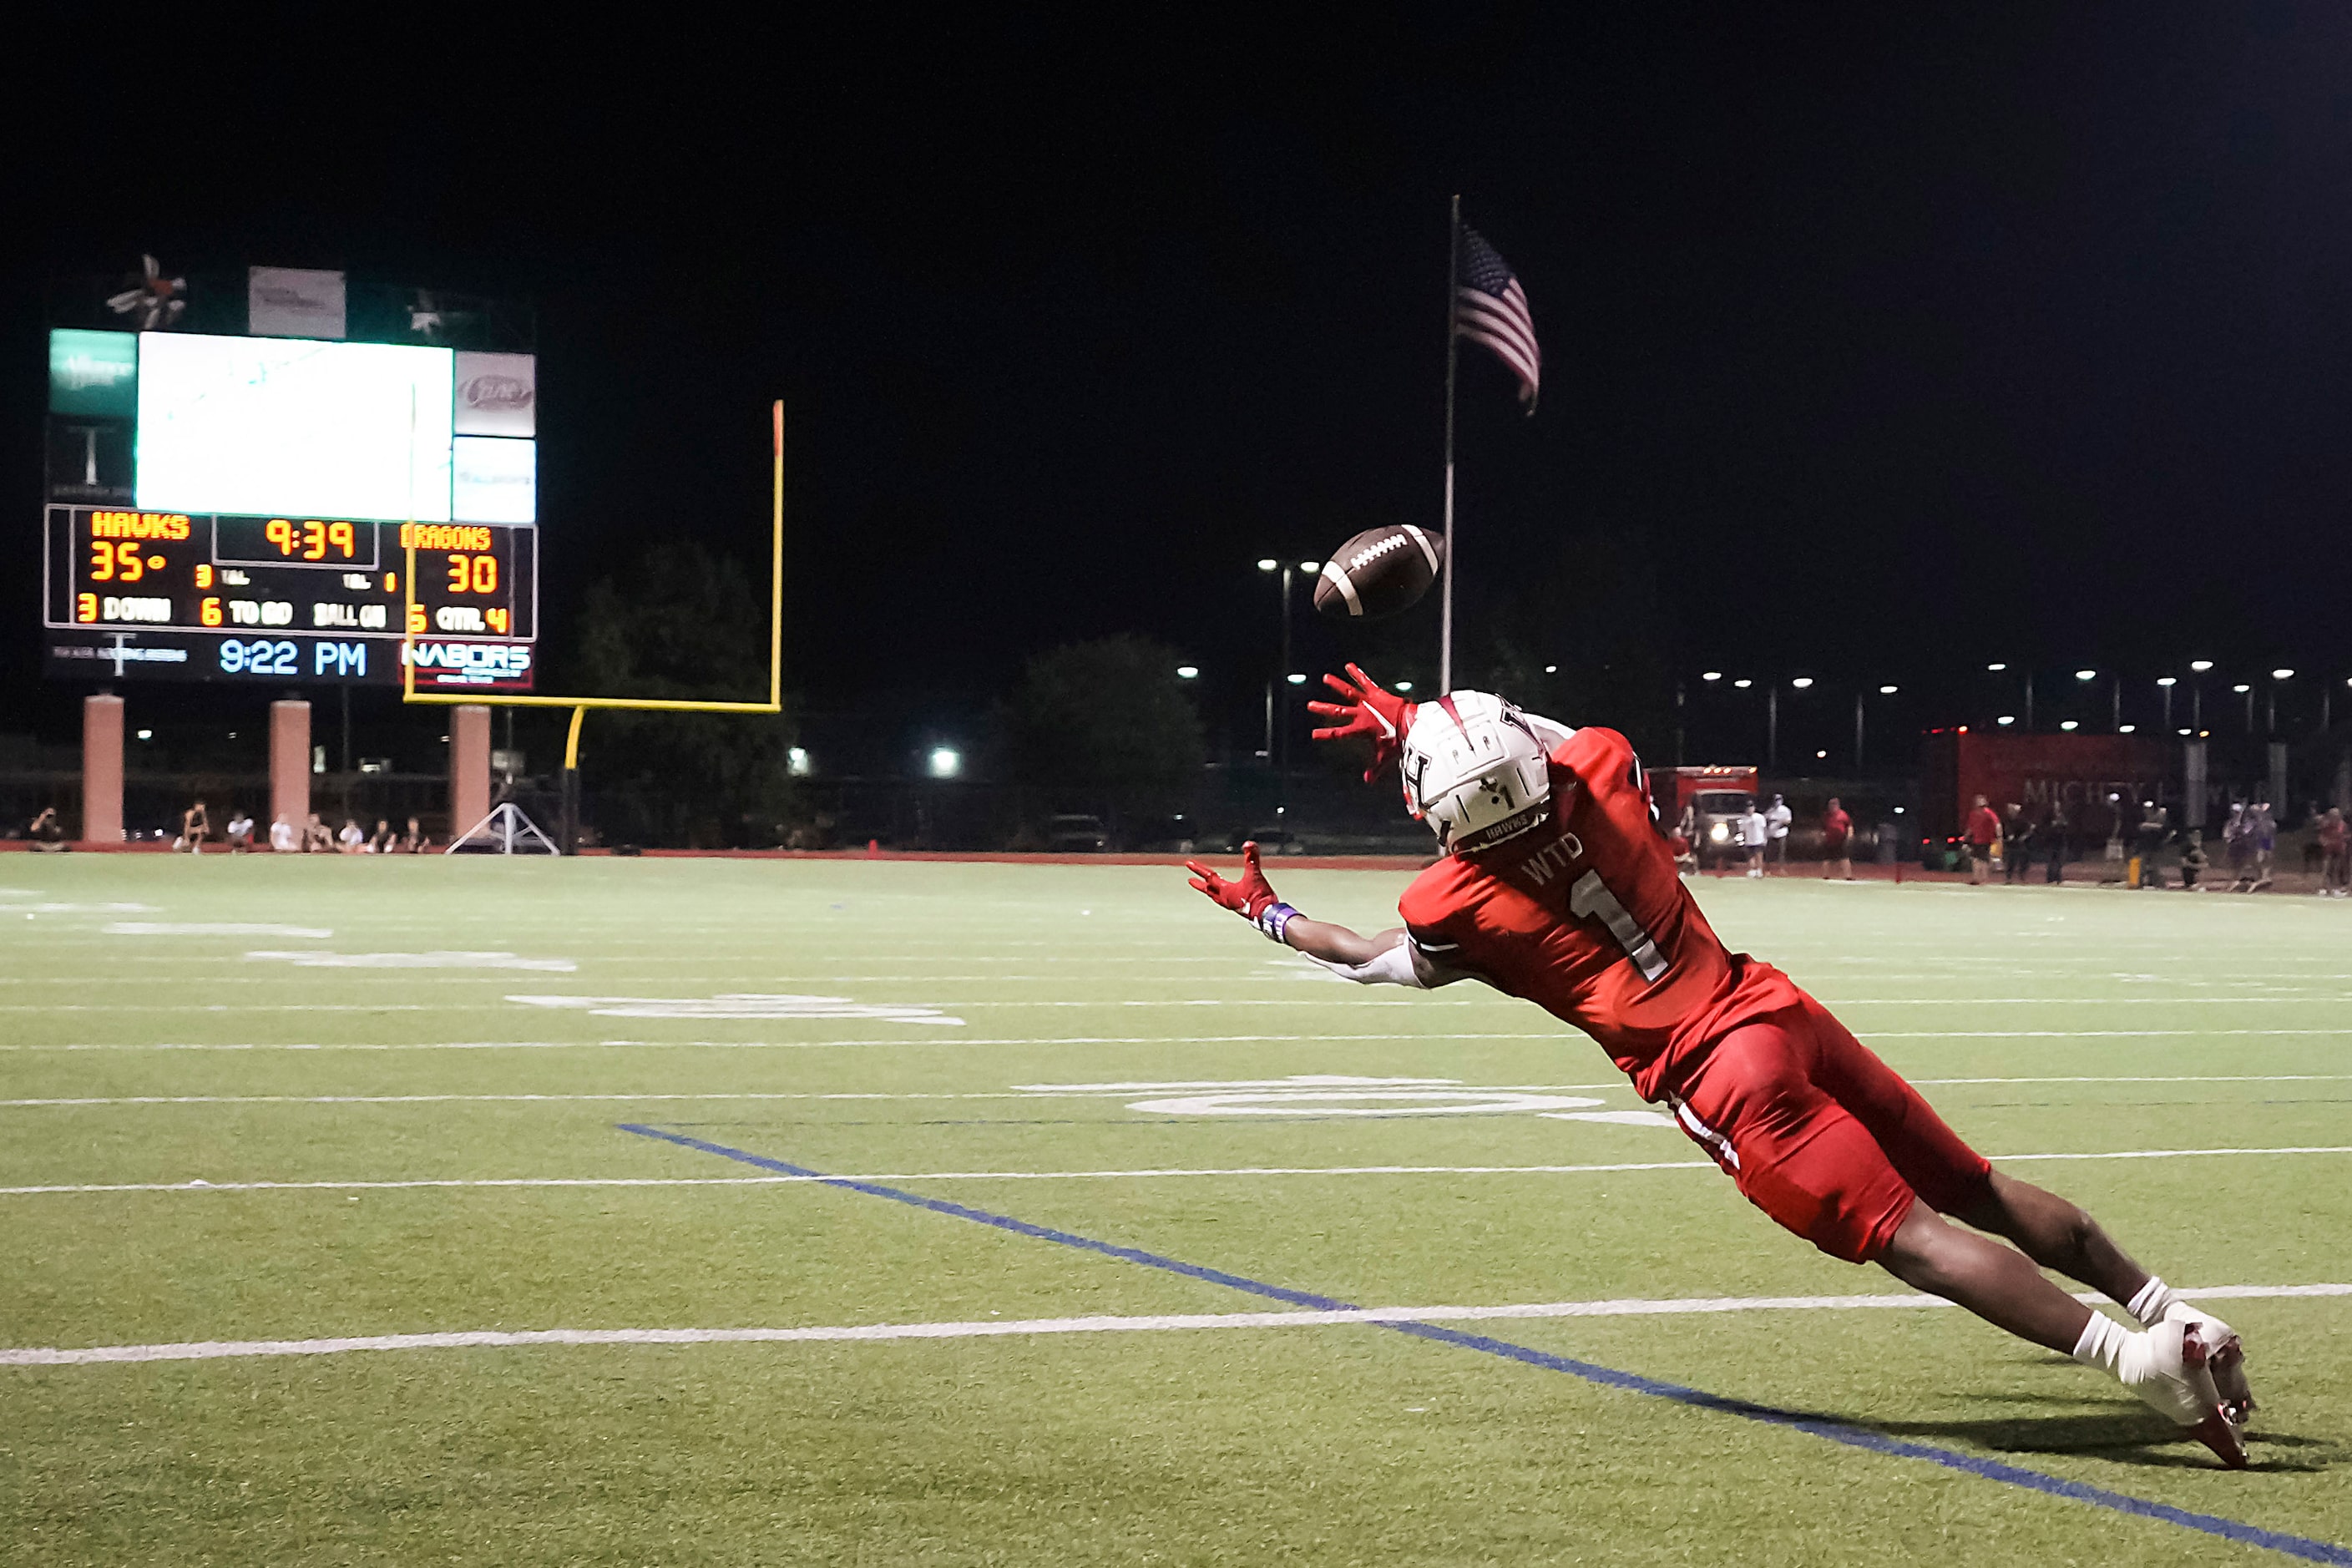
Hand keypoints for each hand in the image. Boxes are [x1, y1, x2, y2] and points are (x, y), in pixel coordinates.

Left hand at [1185, 841, 1278, 920]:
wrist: (1267, 914)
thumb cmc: (1259, 896)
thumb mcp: (1255, 874)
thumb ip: (1252, 858)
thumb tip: (1248, 844)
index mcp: (1226, 890)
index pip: (1209, 877)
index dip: (1199, 869)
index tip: (1188, 864)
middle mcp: (1226, 898)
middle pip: (1209, 890)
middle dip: (1199, 884)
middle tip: (1191, 881)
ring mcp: (1232, 905)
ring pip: (1216, 897)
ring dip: (1210, 892)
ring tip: (1207, 889)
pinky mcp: (1239, 908)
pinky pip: (1225, 901)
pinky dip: (1221, 897)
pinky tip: (1227, 896)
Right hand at [1307, 663, 1416, 780]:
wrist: (1410, 725)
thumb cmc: (1398, 741)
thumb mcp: (1385, 757)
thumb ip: (1375, 769)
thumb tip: (1367, 781)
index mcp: (1360, 730)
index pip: (1338, 733)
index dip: (1324, 734)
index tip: (1313, 734)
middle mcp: (1361, 714)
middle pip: (1337, 710)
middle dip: (1323, 708)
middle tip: (1310, 705)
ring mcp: (1368, 702)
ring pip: (1348, 692)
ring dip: (1336, 685)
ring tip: (1325, 678)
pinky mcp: (1376, 693)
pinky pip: (1365, 682)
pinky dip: (1357, 673)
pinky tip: (1348, 665)